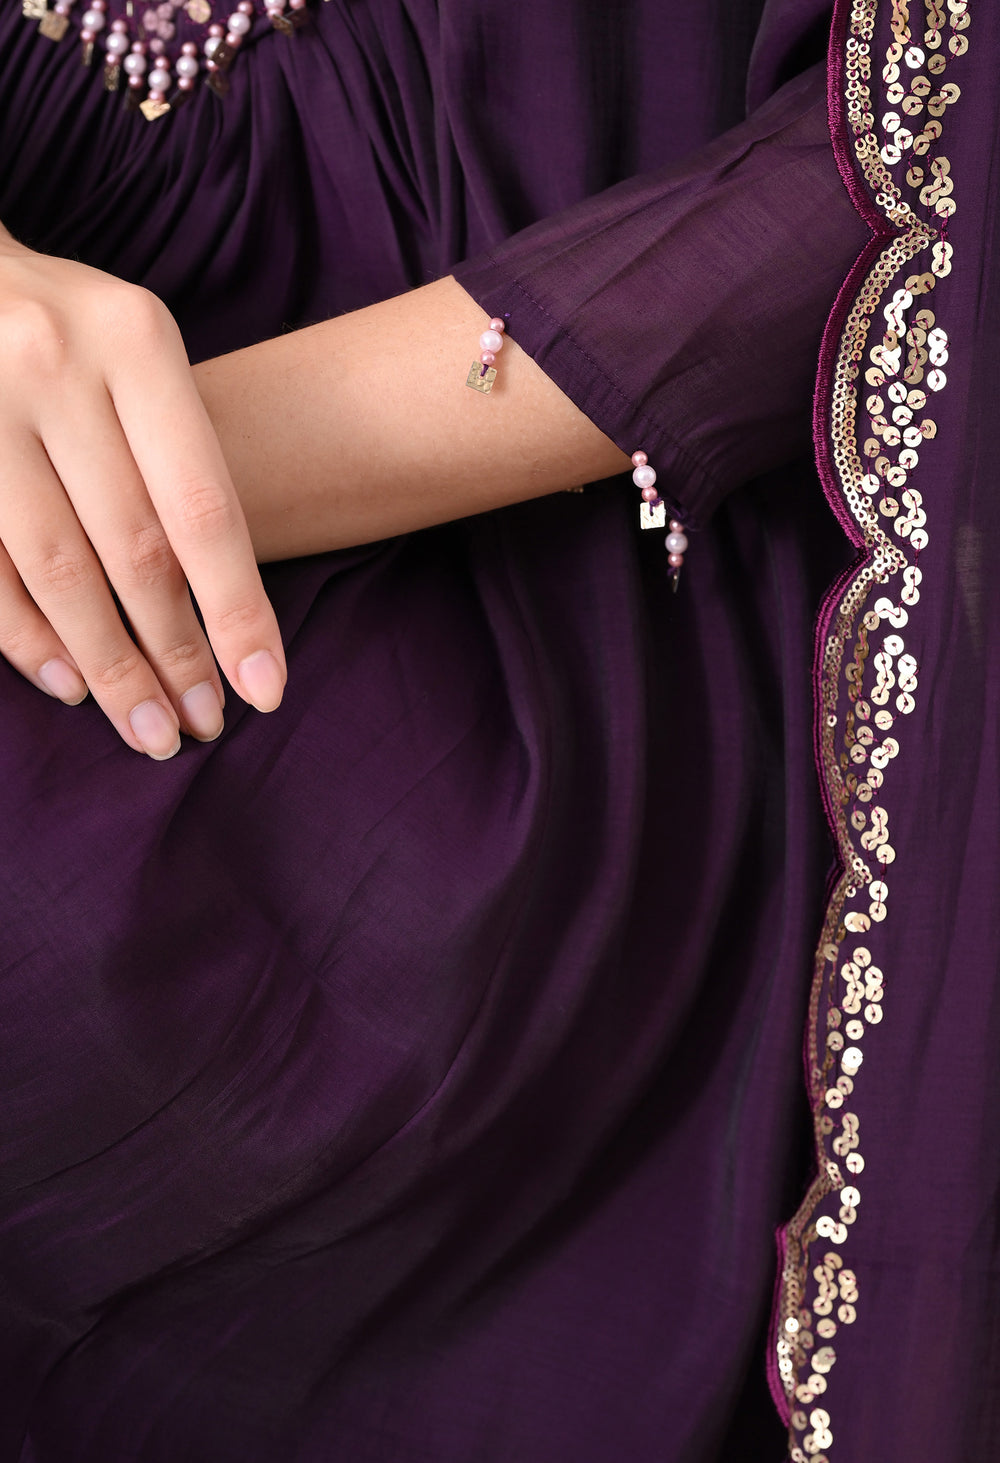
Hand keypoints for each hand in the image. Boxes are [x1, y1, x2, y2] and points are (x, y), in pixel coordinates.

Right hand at [0, 231, 285, 757]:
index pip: (203, 508)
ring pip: (60, 571)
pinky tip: (69, 683)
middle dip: (175, 653)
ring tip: (149, 729)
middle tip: (202, 726)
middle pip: (134, 551)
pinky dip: (27, 635)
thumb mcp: (139, 352)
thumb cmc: (71, 328)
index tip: (264, 689)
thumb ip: (176, 456)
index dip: (236, 610)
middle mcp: (55, 367)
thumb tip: (221, 608)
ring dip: (108, 665)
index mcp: (135, 341)